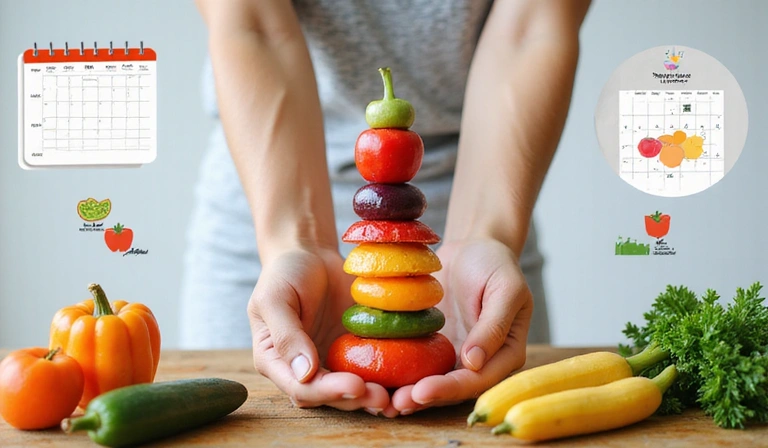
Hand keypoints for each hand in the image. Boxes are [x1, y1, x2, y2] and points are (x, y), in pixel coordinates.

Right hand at [247, 247, 389, 413]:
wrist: (310, 254)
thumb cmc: (285, 273)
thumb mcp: (275, 298)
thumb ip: (286, 335)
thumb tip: (304, 373)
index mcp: (275, 362)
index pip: (301, 389)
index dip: (328, 392)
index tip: (355, 385)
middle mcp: (303, 370)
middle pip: (329, 397)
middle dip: (356, 400)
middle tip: (383, 397)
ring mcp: (330, 362)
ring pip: (351, 391)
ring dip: (373, 397)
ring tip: (397, 397)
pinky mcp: (354, 352)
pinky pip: (369, 370)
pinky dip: (386, 379)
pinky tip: (405, 380)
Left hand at [383, 238, 532, 416]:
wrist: (473, 247)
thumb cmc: (496, 264)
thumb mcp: (506, 289)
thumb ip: (494, 325)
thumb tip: (475, 362)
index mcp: (505, 354)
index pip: (477, 380)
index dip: (449, 389)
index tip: (421, 392)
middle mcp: (480, 362)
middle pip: (451, 390)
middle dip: (423, 399)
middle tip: (395, 404)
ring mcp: (453, 355)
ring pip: (431, 382)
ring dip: (408, 395)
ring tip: (382, 403)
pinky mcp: (432, 346)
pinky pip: (416, 363)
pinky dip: (399, 374)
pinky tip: (377, 380)